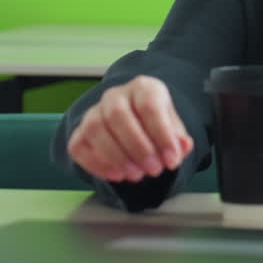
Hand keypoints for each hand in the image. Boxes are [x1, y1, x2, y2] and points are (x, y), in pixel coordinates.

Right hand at [66, 75, 194, 183]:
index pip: (149, 105)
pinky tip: (117, 175)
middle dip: (138, 148)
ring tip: (137, 175)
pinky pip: (79, 146)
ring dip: (117, 157)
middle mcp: (115, 95)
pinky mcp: (79, 132)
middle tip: (154, 170)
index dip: (162, 135)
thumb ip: (179, 138)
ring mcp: (93, 112)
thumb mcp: (172, 127)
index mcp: (143, 88)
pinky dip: (97, 165)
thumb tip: (183, 146)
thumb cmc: (154, 124)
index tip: (172, 160)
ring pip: (95, 129)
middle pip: (118, 115)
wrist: (133, 122)